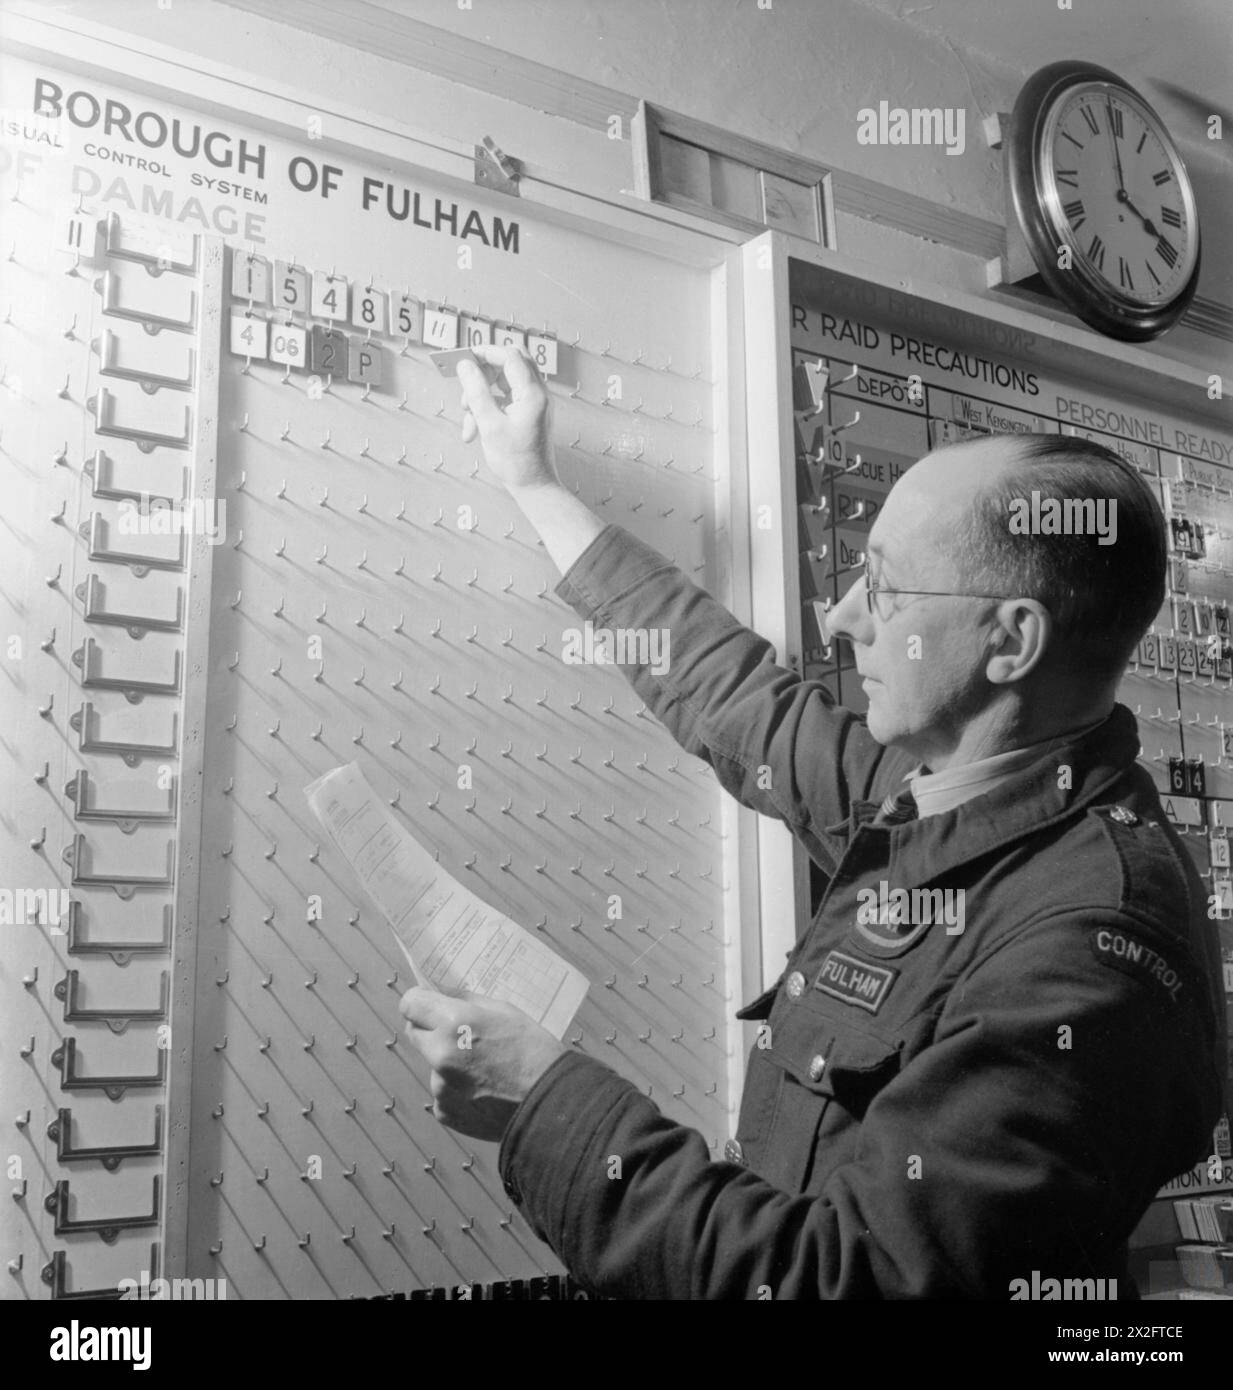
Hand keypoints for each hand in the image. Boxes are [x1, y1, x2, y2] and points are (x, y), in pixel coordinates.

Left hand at [400, 987, 566, 1141]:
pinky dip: (457, 1090)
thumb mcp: (505, 1011)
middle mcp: (439, 1054)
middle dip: (431, 1029)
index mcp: (454, 1022)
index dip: (419, 1001)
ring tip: (486, 1071)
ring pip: (433, 1065)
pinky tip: (484, 1092)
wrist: (550, 1105)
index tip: (428, 1003)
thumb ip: (468, 1002)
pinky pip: (444, 1092)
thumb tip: (444, 996)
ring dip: (449, 1064)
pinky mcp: (445, 1112)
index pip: (410, 1003)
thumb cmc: (534, 1052)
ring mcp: (440, 1087)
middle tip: (459, 1034)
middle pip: (415, 1033)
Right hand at [457, 344, 558, 492]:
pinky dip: (488, 408)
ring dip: (483, 394)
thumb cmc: (515, 461)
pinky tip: (474, 429)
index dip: (486, 352)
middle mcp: (538, 394)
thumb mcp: (489, 424)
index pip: (510, 356)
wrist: (534, 486)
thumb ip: (476, 391)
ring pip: (505, 382)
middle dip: (485, 370)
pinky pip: (506, 399)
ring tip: (467, 416)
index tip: (465, 358)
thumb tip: (465, 366)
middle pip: (511, 363)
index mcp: (533, 394)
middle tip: (467, 381)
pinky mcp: (528, 413)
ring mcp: (534, 403)